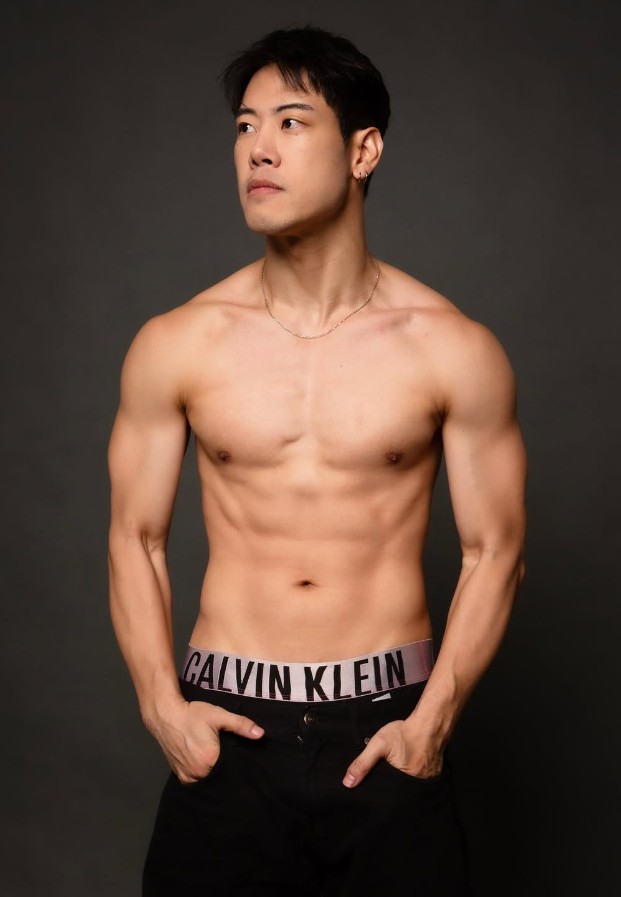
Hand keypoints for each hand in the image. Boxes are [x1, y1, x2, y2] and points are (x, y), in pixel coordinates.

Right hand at [147, 697, 263, 783]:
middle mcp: (197, 772)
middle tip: (226, 757)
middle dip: (225, 770)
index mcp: (209, 761)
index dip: (236, 764)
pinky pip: (195, 780)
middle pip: (219, 776)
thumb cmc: (192, 714)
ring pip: (207, 780)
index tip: (240, 759)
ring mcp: (187, 775)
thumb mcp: (219, 716)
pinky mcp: (179, 775)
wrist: (166, 715)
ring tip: (216, 761)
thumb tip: (261, 734)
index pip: (230, 769)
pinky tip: (204, 765)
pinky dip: (201, 775)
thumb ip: (241, 725)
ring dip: (212, 773)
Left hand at [342, 719, 442, 787]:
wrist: (430, 722)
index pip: (388, 797)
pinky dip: (416, 775)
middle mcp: (419, 787)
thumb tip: (347, 783)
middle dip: (392, 788)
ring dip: (405, 782)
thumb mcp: (378, 745)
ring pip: (412, 787)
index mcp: (404, 784)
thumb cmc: (404, 734)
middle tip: (389, 774)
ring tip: (400, 768)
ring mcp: (429, 781)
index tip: (377, 785)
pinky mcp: (435, 774)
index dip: (381, 792)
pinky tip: (412, 765)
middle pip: (400, 793)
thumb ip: (362, 763)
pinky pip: (423, 780)